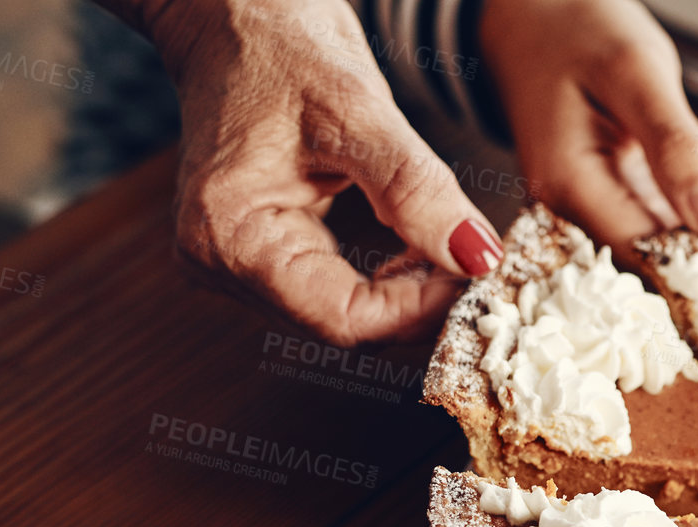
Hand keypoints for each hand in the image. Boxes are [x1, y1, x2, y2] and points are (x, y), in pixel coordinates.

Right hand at [123, 0, 498, 344]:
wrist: (229, 7)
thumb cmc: (277, 40)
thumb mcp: (359, 110)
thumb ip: (418, 190)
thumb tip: (476, 257)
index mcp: (231, 236)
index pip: (343, 320)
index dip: (418, 309)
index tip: (475, 274)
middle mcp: (220, 263)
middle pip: (342, 324)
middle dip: (416, 302)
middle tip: (476, 261)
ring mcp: (234, 262)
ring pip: (343, 313)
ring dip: (405, 292)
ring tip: (451, 249)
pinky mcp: (257, 253)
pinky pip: (333, 291)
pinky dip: (385, 278)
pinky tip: (416, 249)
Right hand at [481, 0, 697, 248]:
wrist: (531, 7)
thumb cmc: (568, 24)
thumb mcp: (630, 72)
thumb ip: (673, 146)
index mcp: (576, 189)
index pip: (662, 253)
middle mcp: (590, 208)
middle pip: (688, 241)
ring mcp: (613, 198)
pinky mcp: (633, 184)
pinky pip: (693, 193)